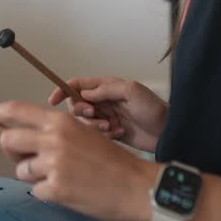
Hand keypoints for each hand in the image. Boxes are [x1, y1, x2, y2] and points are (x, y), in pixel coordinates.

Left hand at [0, 99, 153, 220]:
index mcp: (60, 121)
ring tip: (60, 177)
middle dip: (12, 153)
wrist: (137, 187)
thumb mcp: (83, 133)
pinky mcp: (56, 189)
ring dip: (33, 176)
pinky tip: (68, 191)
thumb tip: (24, 135)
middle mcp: (53, 139)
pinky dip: (47, 193)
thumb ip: (54, 131)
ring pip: (20, 170)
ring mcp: (53, 165)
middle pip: (7, 141)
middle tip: (27, 160)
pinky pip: (35, 190)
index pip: (15, 109)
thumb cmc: (113, 161)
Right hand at [48, 77, 166, 152]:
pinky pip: (96, 134)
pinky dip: (104, 135)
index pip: (77, 85)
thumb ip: (106, 90)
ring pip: (85, 122)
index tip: (52, 100)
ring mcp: (106, 117)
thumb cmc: (153, 107)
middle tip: (94, 116)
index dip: (63, 90)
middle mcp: (103, 101)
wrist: (168, 131)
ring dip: (94, 126)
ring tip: (112, 127)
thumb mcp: (131, 91)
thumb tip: (85, 93)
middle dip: (81, 111)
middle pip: (77, 105)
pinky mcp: (110, 133)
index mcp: (106, 87)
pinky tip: (119, 133)